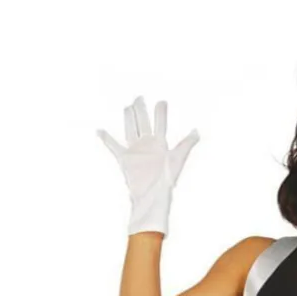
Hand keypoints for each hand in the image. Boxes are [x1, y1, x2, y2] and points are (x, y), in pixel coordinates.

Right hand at [97, 95, 199, 236]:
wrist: (152, 196)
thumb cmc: (167, 180)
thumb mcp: (178, 159)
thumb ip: (187, 144)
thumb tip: (197, 131)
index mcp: (160, 144)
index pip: (160, 123)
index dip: (161, 113)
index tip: (162, 101)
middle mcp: (147, 145)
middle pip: (143, 122)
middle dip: (141, 109)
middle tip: (139, 97)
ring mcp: (136, 151)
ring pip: (130, 129)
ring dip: (129, 118)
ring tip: (127, 106)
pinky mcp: (125, 159)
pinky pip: (114, 146)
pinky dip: (106, 139)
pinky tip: (99, 130)